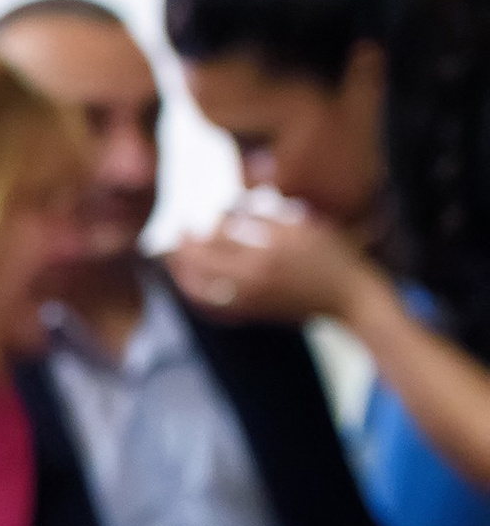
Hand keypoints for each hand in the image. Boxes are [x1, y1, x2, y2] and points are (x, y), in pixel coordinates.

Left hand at [168, 208, 370, 331]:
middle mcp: (251, 282)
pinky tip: (192, 285)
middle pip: (199, 266)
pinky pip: (213, 309)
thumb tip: (228, 211)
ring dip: (182, 274)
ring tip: (176, 259)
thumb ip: (263, 218)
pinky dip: (197, 296)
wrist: (350, 298)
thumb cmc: (331, 256)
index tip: (200, 217)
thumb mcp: (300, 227)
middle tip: (177, 234)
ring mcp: (250, 301)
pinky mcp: (253, 314)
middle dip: (182, 250)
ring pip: (200, 291)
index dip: (204, 226)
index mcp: (263, 256)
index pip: (216, 238)